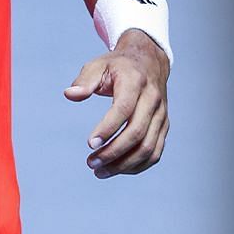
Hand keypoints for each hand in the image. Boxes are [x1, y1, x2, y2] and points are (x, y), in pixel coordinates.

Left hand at [62, 31, 170, 178]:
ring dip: (124, 164)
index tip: (90, 144)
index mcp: (135, 82)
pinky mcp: (164, 126)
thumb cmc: (119, 66)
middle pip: (137, 132)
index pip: (124, 109)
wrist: (149, 62)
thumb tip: (70, 94)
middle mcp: (152, 99)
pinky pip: (154, 153)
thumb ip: (84, 80)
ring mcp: (161, 114)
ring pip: (148, 148)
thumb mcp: (98, 65)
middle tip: (91, 163)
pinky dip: (137, 166)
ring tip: (100, 171)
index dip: (108, 128)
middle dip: (113, 152)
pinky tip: (117, 168)